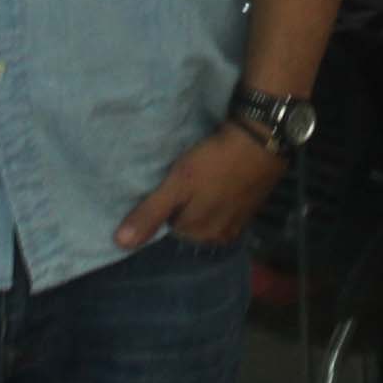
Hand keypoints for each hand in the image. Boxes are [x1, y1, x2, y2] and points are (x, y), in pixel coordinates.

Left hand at [116, 123, 284, 250]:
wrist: (263, 137)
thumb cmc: (215, 162)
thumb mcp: (178, 184)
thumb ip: (150, 214)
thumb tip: (120, 244)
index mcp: (202, 234)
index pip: (170, 228)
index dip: (166, 206)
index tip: (165, 186)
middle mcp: (222, 234)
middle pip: (191, 223)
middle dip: (184, 205)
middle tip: (181, 178)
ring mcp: (240, 219)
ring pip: (209, 213)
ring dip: (203, 198)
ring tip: (200, 175)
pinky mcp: (252, 202)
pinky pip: (226, 205)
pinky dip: (220, 193)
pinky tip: (219, 175)